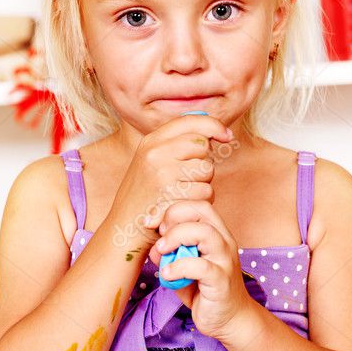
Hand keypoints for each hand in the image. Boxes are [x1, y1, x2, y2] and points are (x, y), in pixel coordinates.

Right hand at [110, 114, 234, 249]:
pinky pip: (206, 191)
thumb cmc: (144, 198)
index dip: (214, 126)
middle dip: (203, 162)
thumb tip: (212, 132)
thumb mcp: (150, 163)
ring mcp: (163, 173)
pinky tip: (185, 206)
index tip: (227, 135)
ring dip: (204, 184)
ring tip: (183, 194)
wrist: (124, 229)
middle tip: (187, 180)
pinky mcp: (172, 195)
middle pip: (202, 146)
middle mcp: (155, 153)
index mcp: (150, 141)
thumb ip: (175, 145)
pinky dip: (201, 201)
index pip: (190, 121)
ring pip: (207, 169)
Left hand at [149, 200, 251, 339]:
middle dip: (173, 217)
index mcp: (216, 233)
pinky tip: (167, 275)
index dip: (172, 208)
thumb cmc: (204, 290)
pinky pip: (200, 266)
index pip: (197, 205)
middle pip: (202, 211)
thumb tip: (154, 247)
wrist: (229, 319)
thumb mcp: (181, 268)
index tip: (152, 222)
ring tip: (162, 251)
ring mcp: (225, 260)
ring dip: (176, 238)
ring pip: (204, 233)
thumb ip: (169, 255)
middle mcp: (224, 242)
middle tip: (160, 236)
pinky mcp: (221, 281)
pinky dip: (178, 267)